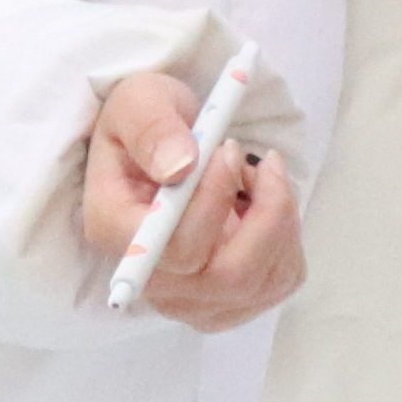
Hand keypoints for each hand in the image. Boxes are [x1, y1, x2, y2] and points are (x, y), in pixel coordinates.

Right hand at [74, 67, 299, 332]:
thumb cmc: (147, 123)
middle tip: (261, 161)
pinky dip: (287, 237)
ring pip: (260, 282)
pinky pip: (278, 281)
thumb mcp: (140, 102)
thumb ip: (153, 129)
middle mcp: (150, 279)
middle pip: (227, 277)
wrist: (161, 146)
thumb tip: (181, 169)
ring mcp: (189, 298)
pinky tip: (263, 205)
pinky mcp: (226, 299)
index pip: (174, 249)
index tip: (230, 152)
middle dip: (265, 214)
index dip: (214, 203)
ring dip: (279, 220)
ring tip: (259, 175)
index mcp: (114, 230)